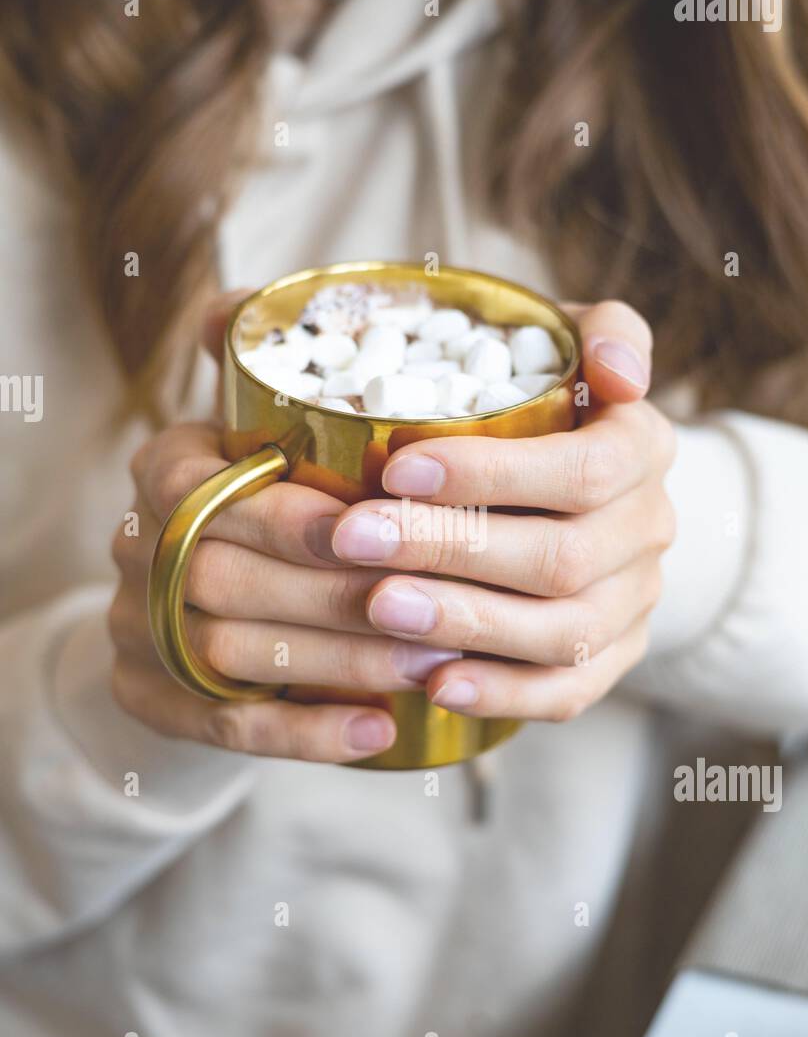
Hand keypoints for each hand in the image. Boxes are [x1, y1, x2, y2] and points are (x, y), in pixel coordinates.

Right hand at [109, 296, 460, 762]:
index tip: (386, 527)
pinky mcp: (151, 700)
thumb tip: (259, 303)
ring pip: (229, 654)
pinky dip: (306, 733)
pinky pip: (224, 728)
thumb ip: (286, 373)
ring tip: (431, 662)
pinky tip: (378, 730)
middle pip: (224, 576)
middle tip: (442, 605)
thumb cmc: (270, 497)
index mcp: (166, 468)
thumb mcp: (275, 428)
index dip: (292, 515)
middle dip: (338, 595)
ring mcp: (136, 629)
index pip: (204, 487)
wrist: (201, 600)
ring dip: (338, 662)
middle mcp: (137, 546)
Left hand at [327, 301, 676, 721]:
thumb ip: (600, 331)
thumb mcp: (567, 343)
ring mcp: (633, 603)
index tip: (398, 468)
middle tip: (355, 540)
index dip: (493, 474)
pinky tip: (434, 684)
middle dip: (450, 549)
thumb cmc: (540, 400)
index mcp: (641, 446)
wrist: (574, 483)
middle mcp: (648, 529)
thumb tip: (619, 369)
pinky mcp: (609, 659)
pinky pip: (567, 693)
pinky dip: (501, 694)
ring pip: (563, 633)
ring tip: (380, 608)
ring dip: (466, 624)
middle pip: (562, 558)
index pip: (586, 468)